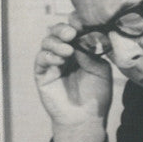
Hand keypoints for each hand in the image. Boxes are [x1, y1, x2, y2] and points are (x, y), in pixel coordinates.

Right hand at [34, 18, 111, 141]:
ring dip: (56, 42)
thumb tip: (79, 40)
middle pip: (57, 31)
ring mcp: (53, 62)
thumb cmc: (96, 94)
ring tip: (68, 51)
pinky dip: (49, 55)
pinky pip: (41, 58)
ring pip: (47, 42)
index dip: (76, 23)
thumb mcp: (101, 70)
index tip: (82, 25)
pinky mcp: (42, 73)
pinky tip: (60, 60)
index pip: (74, 29)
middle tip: (71, 33)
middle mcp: (66, 52)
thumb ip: (91, 53)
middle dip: (63, 29)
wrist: (85, 118)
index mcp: (81, 48)